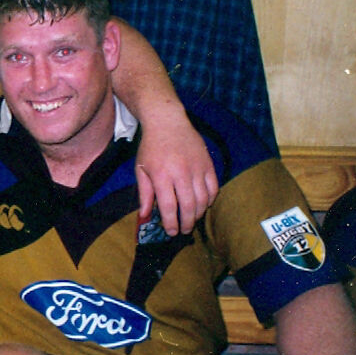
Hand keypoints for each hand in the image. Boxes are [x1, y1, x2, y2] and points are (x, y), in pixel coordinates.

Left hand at [136, 121, 217, 235]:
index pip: (169, 207)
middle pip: (188, 206)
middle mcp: (181, 173)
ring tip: (191, 220)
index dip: (171, 223)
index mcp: (162, 176)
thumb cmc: (151, 147)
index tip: (171, 232)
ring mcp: (197, 168)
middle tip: (183, 230)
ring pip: (203, 199)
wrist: (167, 122)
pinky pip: (213, 187)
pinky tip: (203, 205)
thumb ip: (144, 194)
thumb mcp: (141, 170)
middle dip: (186, 223)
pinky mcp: (208, 164)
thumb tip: (145, 216)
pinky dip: (210, 200)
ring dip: (198, 213)